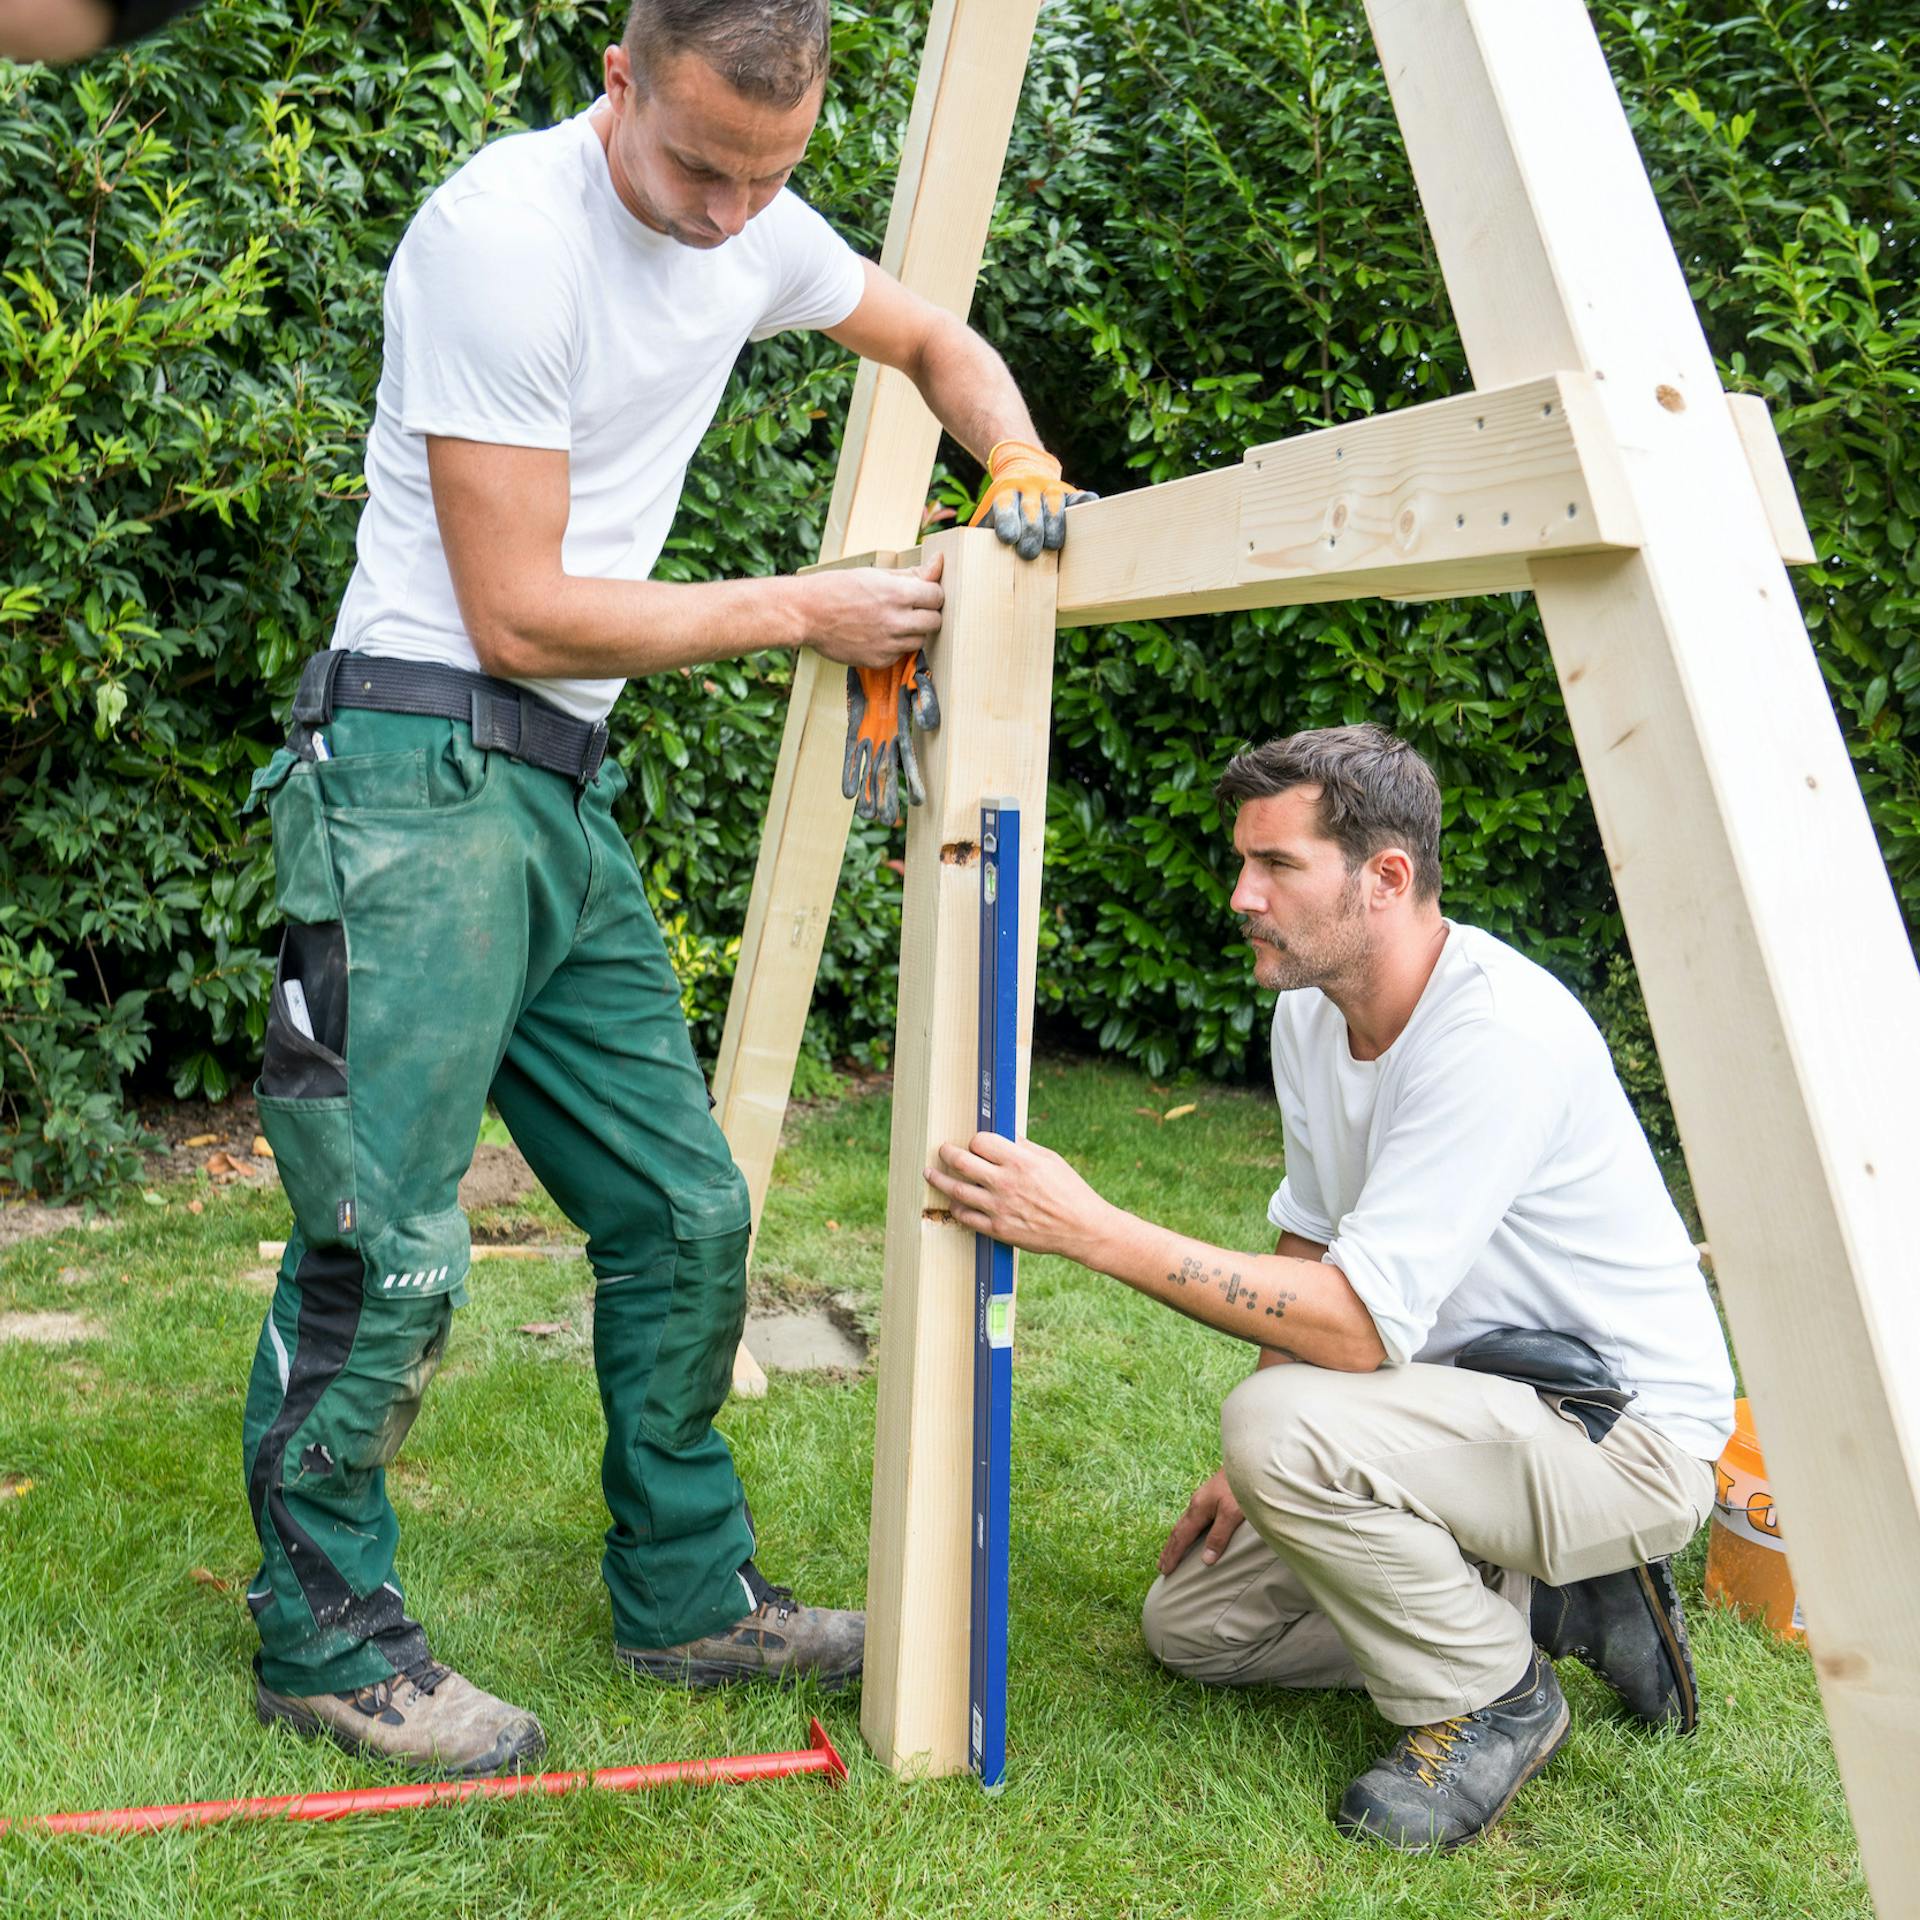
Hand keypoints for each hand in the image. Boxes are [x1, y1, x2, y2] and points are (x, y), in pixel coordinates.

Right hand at [799, 554, 944, 668]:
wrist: (805, 614)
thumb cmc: (837, 588)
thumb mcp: (874, 574)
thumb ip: (910, 574)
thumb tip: (938, 565)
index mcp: (896, 593)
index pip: (937, 596)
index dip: (932, 593)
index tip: (924, 593)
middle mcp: (895, 621)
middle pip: (935, 622)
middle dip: (927, 614)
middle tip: (912, 609)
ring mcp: (887, 644)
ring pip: (920, 640)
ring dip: (913, 631)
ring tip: (891, 621)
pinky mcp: (878, 660)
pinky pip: (900, 654)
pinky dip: (895, 646)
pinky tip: (877, 635)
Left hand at [843, 651, 937, 825]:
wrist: (880, 645)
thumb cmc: (905, 660)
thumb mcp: (918, 677)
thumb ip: (925, 698)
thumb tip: (929, 724)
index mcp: (906, 726)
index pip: (910, 760)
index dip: (913, 781)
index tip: (918, 802)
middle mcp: (889, 733)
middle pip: (888, 771)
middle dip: (888, 795)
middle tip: (887, 819)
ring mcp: (871, 731)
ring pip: (870, 767)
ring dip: (869, 790)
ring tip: (868, 814)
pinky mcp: (856, 725)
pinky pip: (852, 752)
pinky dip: (850, 772)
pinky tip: (848, 793)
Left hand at [924, 1133, 1115, 1261]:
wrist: (1081, 1228)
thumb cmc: (1070, 1191)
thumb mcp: (1050, 1160)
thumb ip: (1024, 1147)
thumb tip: (1004, 1136)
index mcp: (1020, 1161)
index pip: (980, 1142)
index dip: (975, 1141)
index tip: (975, 1144)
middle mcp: (1005, 1183)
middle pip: (962, 1162)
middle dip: (947, 1153)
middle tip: (942, 1151)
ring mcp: (999, 1208)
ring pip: (956, 1190)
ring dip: (939, 1180)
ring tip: (931, 1174)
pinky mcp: (998, 1229)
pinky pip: (966, 1217)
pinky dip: (955, 1207)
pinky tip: (952, 1201)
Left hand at [968, 440, 1096, 559]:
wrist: (1022, 467)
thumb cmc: (1004, 508)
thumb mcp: (988, 515)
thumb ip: (981, 535)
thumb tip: (970, 563)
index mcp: (1005, 494)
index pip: (1005, 506)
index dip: (1007, 521)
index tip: (1008, 538)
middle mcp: (1028, 488)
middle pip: (1031, 508)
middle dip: (1031, 530)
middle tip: (1029, 553)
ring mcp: (1051, 488)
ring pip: (1055, 503)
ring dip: (1055, 523)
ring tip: (1053, 545)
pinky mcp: (1071, 492)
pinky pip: (1079, 497)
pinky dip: (1085, 503)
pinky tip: (1088, 509)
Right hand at [1157, 1468, 1245, 1575]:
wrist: (1248, 1462)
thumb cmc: (1241, 1488)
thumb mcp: (1232, 1514)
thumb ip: (1219, 1536)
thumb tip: (1205, 1560)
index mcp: (1198, 1509)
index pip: (1182, 1537)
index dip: (1173, 1555)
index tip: (1165, 1570)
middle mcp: (1196, 1503)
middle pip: (1178, 1530)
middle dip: (1169, 1549)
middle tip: (1161, 1566)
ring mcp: (1202, 1498)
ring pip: (1184, 1523)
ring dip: (1176, 1540)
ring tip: (1170, 1552)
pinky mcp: (1210, 1496)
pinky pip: (1192, 1518)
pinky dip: (1186, 1530)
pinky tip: (1191, 1531)